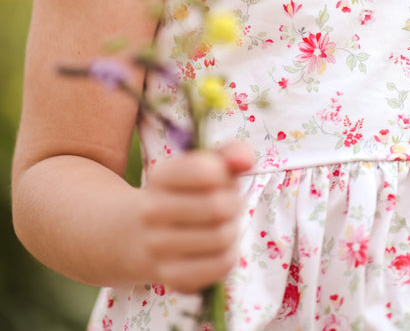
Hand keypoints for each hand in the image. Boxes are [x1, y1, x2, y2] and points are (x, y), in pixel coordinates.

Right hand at [135, 141, 253, 292]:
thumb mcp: (203, 166)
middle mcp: (152, 211)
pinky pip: (220, 266)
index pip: (205, 170)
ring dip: (232, 230)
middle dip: (233, 204)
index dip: (225, 175)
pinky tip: (217, 249)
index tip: (221, 179)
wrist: (141, 235)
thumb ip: (229, 155)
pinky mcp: (171, 277)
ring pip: (222, 237)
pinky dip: (228, 256)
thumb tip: (245, 160)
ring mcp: (158, 246)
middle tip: (227, 205)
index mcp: (159, 176)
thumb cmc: (187, 194)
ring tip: (221, 226)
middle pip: (218, 206)